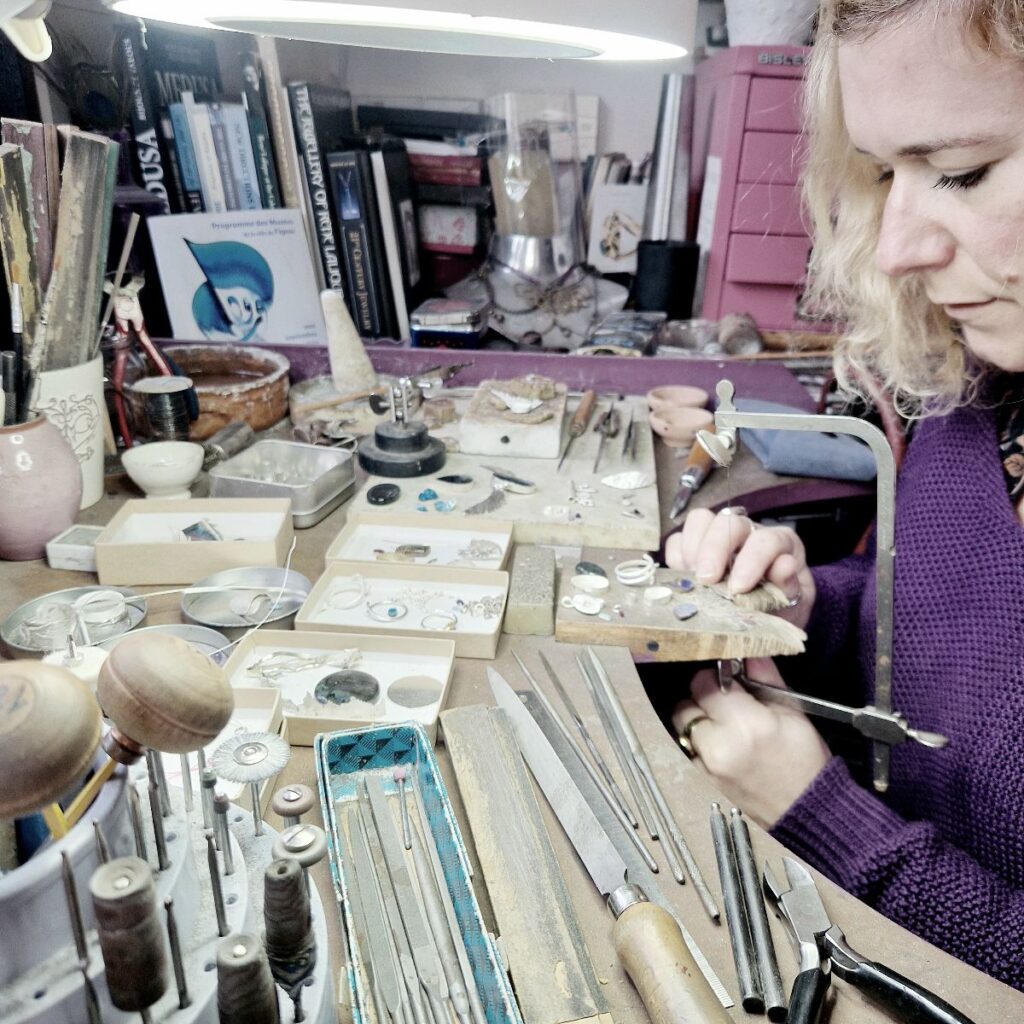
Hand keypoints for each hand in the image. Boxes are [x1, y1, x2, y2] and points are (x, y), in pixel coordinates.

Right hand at [665, 507, 814, 629]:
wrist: (772, 618)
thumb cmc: (784, 607)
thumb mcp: (796, 602)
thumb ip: (790, 585)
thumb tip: (784, 565)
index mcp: (780, 543)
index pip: (765, 539)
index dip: (752, 559)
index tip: (738, 587)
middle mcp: (749, 532)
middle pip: (727, 521)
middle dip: (714, 549)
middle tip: (707, 579)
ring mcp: (719, 537)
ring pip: (700, 521)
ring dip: (692, 549)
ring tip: (694, 580)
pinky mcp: (695, 549)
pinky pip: (677, 541)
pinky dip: (676, 559)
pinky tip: (684, 580)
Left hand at [674, 658, 829, 827]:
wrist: (807, 811)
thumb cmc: (805, 762)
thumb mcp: (794, 713)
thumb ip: (766, 678)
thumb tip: (748, 653)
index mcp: (746, 725)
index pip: (706, 684)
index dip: (716, 677)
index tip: (728, 679)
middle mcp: (719, 747)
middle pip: (687, 704)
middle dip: (703, 698)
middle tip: (725, 702)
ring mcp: (707, 767)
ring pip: (683, 727)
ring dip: (698, 719)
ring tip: (724, 724)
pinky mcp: (702, 780)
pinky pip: (688, 748)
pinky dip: (700, 741)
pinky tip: (724, 744)